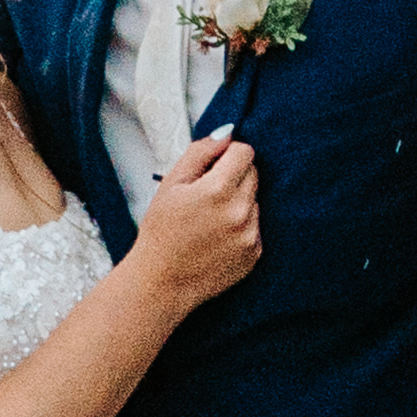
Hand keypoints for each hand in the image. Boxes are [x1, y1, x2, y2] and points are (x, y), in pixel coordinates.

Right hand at [129, 126, 263, 308]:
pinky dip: (241, 226)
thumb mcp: (171, 183)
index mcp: (218, 190)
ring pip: (254, 200)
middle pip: (253, 174)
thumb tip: (226, 135)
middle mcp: (240, 212)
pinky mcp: (255, 253)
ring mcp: (250, 235)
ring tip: (209, 220)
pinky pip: (255, 226)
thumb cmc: (161, 231)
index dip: (227, 156)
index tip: (213, 167)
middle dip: (233, 177)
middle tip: (207, 194)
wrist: (162, 281)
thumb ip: (201, 152)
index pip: (245, 152)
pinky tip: (217, 237)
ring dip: (238, 202)